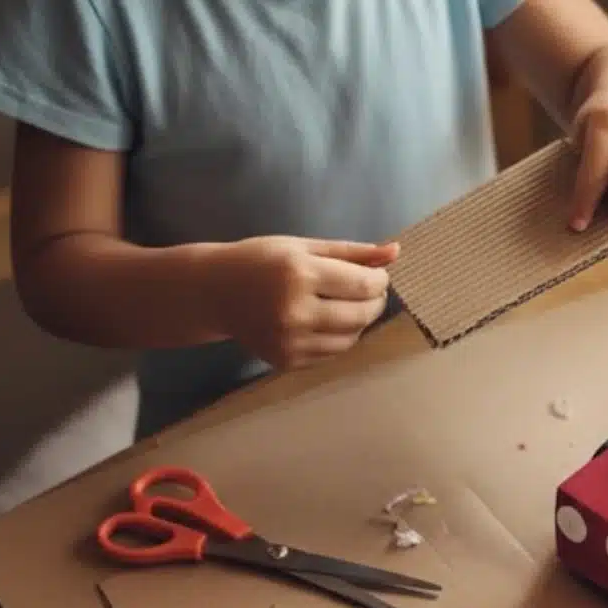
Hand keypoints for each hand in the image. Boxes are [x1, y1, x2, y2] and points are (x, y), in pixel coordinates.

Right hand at [193, 236, 397, 369]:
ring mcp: (290, 340)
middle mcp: (295, 311)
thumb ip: (351, 252)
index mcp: (299, 274)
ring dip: (360, 321)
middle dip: (374, 301)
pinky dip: (340, 337)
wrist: (213, 292)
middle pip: (362, 314)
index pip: (363, 284)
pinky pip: (332, 353)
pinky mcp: (286, 360)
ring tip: (347, 305)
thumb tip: (395, 251)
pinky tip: (326, 321)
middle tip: (368, 291)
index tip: (378, 276)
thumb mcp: (302, 247)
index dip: (380, 281)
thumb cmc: (259, 261)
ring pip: (351, 338)